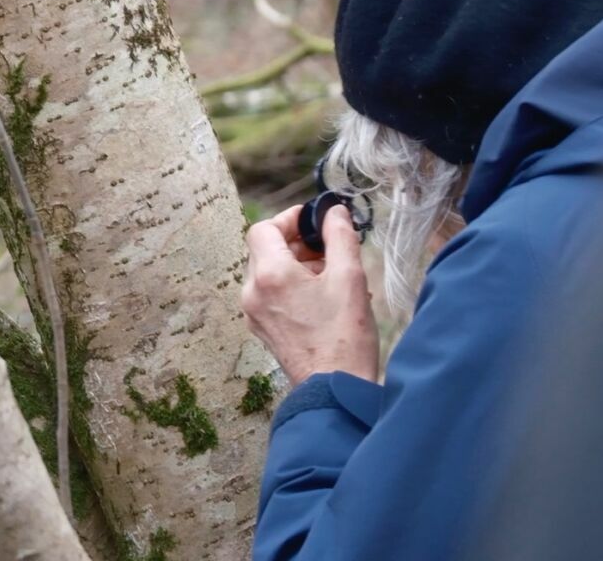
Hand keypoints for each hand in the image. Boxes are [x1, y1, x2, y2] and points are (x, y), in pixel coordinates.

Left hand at [241, 203, 379, 383]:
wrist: (334, 390)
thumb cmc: (344, 337)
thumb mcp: (350, 278)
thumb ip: (340, 236)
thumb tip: (334, 211)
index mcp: (270, 275)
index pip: (264, 228)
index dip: (289, 219)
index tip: (315, 222)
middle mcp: (253, 292)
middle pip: (266, 250)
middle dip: (298, 244)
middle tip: (330, 250)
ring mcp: (254, 313)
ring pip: (270, 273)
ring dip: (298, 266)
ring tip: (333, 276)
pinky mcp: (263, 329)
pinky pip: (272, 295)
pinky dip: (292, 287)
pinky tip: (324, 298)